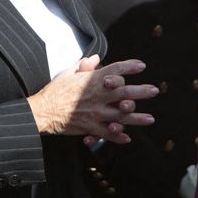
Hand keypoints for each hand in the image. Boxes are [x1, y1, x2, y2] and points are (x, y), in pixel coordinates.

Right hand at [27, 55, 157, 143]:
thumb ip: (84, 66)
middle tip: (154, 90)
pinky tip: (127, 138)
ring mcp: (96, 113)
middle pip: (124, 93)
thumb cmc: (55, 90)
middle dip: (141, 91)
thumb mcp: (68, 73)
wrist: (43, 111)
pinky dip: (118, 136)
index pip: (115, 70)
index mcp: (93, 80)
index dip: (129, 67)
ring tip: (150, 119)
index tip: (141, 66)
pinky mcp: (91, 128)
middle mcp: (98, 96)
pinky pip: (108, 134)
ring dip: (137, 117)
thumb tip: (95, 59)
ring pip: (121, 116)